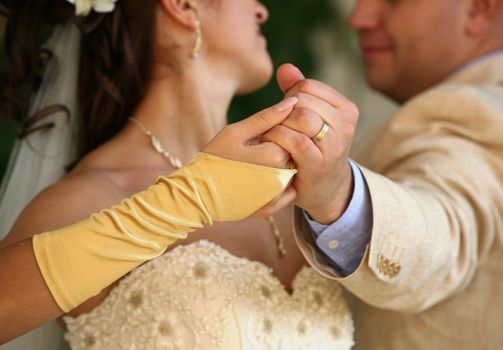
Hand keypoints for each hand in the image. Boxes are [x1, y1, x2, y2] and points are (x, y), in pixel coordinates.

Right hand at [203, 97, 298, 216]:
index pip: (291, 135)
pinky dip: (280, 184)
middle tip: (254, 152)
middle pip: (293, 155)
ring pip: (291, 173)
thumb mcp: (236, 132)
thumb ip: (267, 117)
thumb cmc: (214, 158)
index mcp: (272, 156)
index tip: (257, 137)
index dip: (275, 133)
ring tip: (255, 166)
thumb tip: (293, 100)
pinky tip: (260, 180)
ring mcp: (276, 197)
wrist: (197, 195)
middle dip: (279, 149)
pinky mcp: (272, 209)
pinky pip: (288, 192)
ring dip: (279, 166)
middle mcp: (278, 179)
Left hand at [262, 64, 358, 223]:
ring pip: (300, 117)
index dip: (288, 96)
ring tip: (271, 135)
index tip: (284, 114)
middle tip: (274, 126)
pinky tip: (271, 145)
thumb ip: (298, 92)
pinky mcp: (320, 162)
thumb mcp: (310, 119)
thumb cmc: (313, 149)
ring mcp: (335, 144)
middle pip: (301, 100)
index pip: (307, 86)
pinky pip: (295, 140)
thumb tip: (285, 67)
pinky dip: (277, 139)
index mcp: (346, 109)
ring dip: (278, 125)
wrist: (325, 189)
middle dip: (281, 112)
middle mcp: (346, 124)